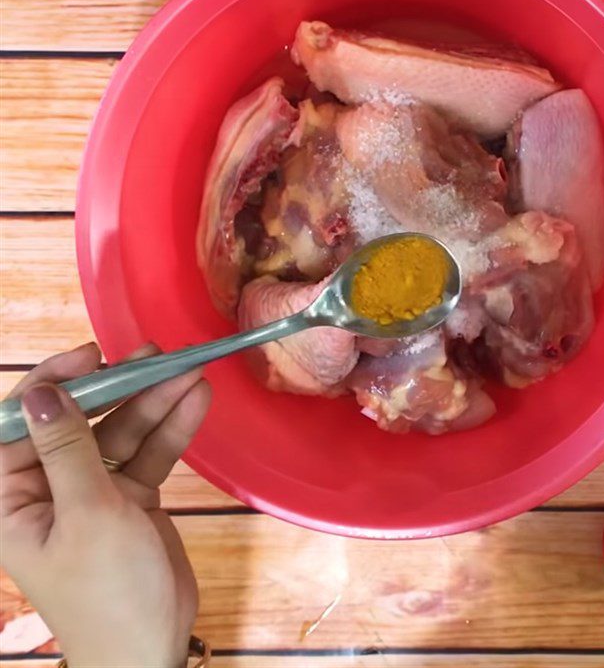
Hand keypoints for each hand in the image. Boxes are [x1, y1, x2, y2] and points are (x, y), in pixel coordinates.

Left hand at [0, 343, 211, 667]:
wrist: (152, 647)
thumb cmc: (106, 590)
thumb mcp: (87, 515)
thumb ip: (66, 448)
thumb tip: (37, 392)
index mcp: (13, 498)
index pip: (21, 425)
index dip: (54, 384)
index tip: (92, 355)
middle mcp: (49, 487)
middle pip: (81, 421)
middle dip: (119, 388)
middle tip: (156, 354)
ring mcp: (94, 490)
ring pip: (121, 432)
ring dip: (155, 402)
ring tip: (190, 370)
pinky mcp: (130, 497)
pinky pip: (148, 453)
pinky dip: (172, 429)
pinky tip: (196, 401)